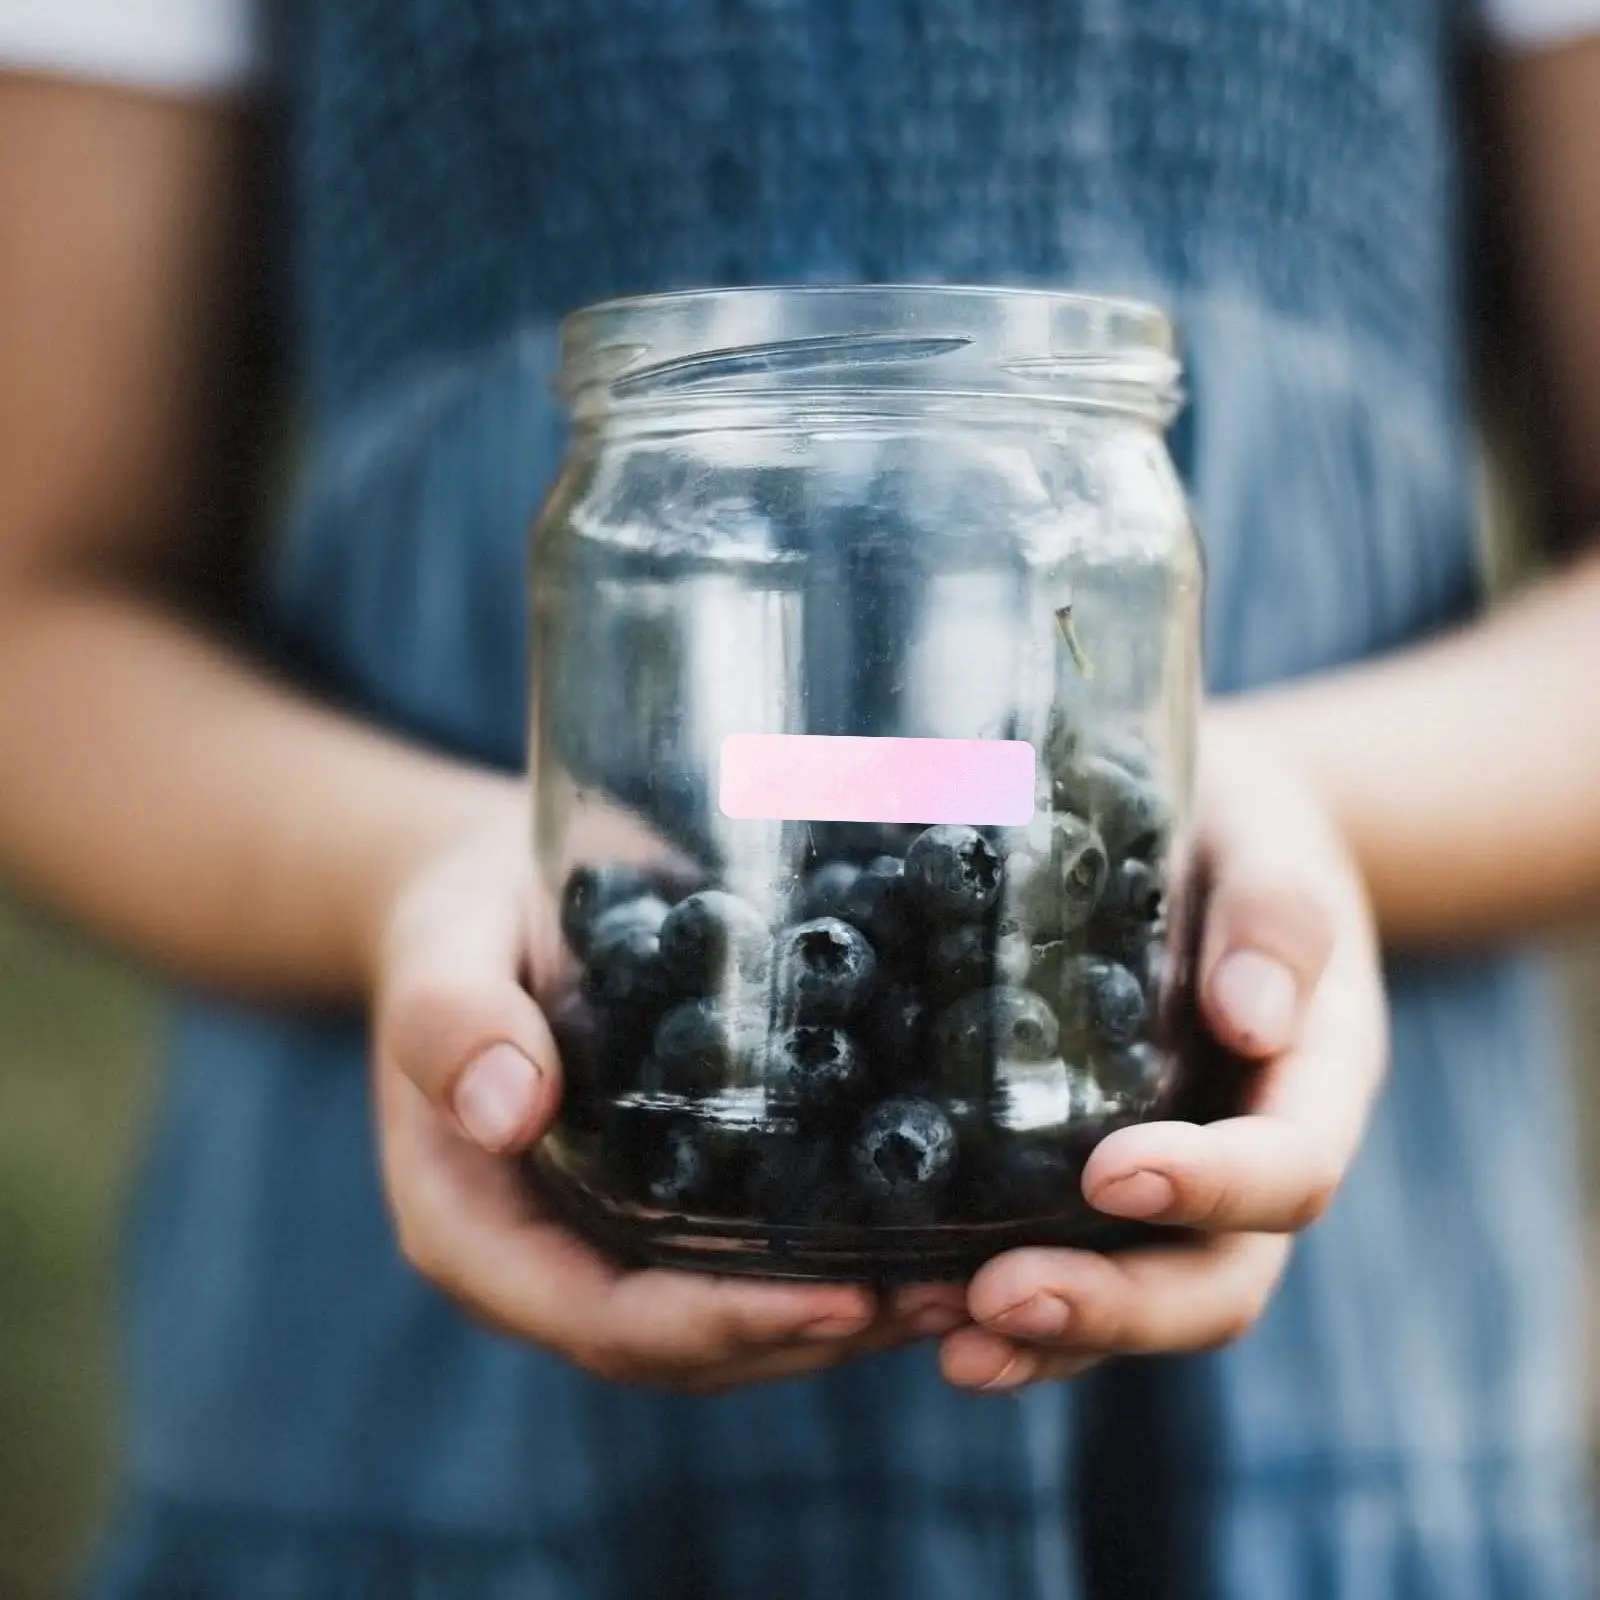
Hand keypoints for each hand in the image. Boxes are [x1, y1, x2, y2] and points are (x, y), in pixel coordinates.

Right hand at [371, 792, 958, 1393]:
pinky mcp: (673, 1200)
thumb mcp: (442, 953)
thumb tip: (507, 1112)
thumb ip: (452, 1024)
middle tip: (946, 1298)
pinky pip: (754, 1250)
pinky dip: (841, 1251)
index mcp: (478, 1234)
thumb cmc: (460, 922)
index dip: (724, 1325)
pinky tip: (929, 1224)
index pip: (606, 1319)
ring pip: (736, 1316)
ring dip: (850, 1316)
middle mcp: (554, 1260)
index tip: (842, 1298)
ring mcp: (617, 1237)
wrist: (494, 897)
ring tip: (965, 1280)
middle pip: (691, 1344)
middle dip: (817, 1335)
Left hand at [940, 715, 1387, 1389]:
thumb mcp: (1271, 846)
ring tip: (950, 1342)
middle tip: (999, 1301)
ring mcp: (1175, 1180)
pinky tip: (913, 1301)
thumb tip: (1252, 1018)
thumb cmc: (1242, 832)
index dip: (1210, 1189)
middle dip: (1115, 1305)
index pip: (1289, 1171)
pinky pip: (1064, 1257)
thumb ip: (1277, 917)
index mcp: (1315, 1081)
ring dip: (1049, 1334)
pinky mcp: (1092, 1177)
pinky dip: (1001, 1297)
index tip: (1110, 1174)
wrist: (1206, 834)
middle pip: (1214, 1279)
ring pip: (1136, 1295)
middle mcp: (1249, 1155)